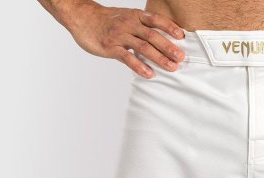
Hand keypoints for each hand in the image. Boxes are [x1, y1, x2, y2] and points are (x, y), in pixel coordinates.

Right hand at [60, 3, 185, 77]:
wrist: (82, 17)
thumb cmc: (106, 20)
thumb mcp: (125, 17)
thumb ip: (140, 27)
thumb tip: (158, 40)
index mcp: (135, 16)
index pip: (155, 20)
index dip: (169, 27)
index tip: (182, 37)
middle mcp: (129, 24)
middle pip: (153, 36)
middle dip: (168, 47)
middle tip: (181, 57)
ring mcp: (120, 36)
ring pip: (143, 47)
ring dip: (159, 58)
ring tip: (171, 68)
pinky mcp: (111, 48)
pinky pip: (127, 58)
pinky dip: (140, 66)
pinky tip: (149, 74)